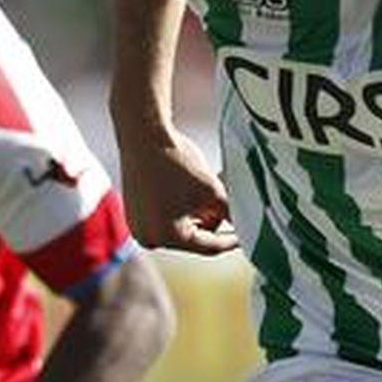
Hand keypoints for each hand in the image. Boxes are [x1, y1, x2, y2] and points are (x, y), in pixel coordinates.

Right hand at [118, 128, 237, 254]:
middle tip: (222, 197)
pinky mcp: (135, 211)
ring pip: (181, 225)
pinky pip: (166, 216)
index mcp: (166, 238)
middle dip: (211, 218)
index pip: (209, 247)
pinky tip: (187, 185)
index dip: (231, 239)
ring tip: (204, 186)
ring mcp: (138, 224)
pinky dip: (181, 205)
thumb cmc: (177, 162)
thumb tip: (243, 223)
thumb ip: (230, 212)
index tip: (246, 235)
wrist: (145, 134)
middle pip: (194, 237)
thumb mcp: (213, 191)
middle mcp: (148, 237)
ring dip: (197, 210)